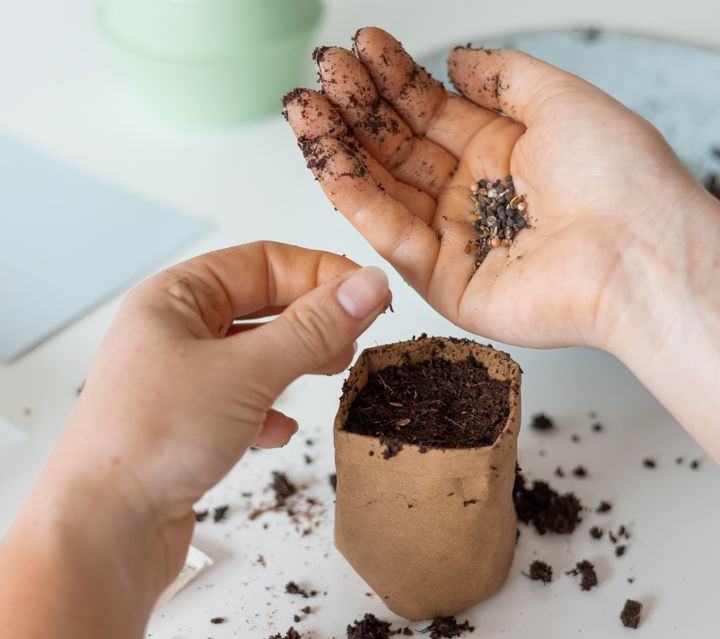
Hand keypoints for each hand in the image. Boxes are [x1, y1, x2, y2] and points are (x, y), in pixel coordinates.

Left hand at [34, 242, 389, 597]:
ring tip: (332, 368)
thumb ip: (312, 330)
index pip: (261, 263)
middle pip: (258, 306)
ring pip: (252, 356)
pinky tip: (279, 430)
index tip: (368, 293)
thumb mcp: (245, 373)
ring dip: (295, 361)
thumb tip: (366, 287)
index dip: (320, 273)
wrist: (104, 530)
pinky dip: (267, 410)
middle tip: (356, 332)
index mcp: (174, 299)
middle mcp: (172, 334)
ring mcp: (177, 382)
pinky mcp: (186, 427)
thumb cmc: (151, 439)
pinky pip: (239, 402)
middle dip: (311, 317)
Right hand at [283, 28, 710, 350]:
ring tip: (306, 111)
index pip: (430, 113)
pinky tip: (329, 163)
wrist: (638, 253)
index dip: (393, 81)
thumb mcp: (562, 99)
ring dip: (342, 151)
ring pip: (386, 192)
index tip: (358, 49)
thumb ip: (504, 76)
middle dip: (358, 110)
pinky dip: (358, 202)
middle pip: (399, 151)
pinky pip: (393, 237)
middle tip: (320, 74)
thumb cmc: (618, 179)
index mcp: (500, 154)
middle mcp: (472, 197)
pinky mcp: (444, 284)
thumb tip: (457, 58)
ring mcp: (455, 241)